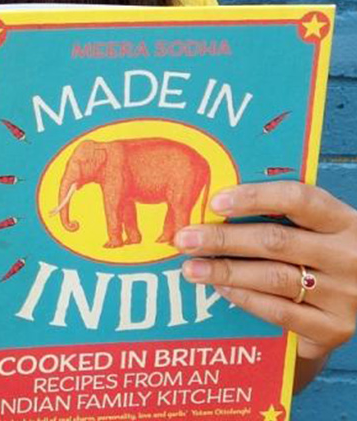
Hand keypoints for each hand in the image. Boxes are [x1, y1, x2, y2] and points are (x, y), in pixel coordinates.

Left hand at [175, 181, 356, 362]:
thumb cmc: (321, 251)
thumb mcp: (314, 227)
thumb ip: (278, 213)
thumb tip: (214, 204)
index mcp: (343, 220)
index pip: (298, 199)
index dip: (254, 197)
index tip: (215, 201)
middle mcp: (348, 256)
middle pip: (276, 241)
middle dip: (223, 238)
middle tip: (185, 239)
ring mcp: (345, 295)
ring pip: (273, 277)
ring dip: (225, 271)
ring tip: (191, 268)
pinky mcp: (334, 328)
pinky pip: (280, 312)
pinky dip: (245, 298)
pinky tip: (221, 289)